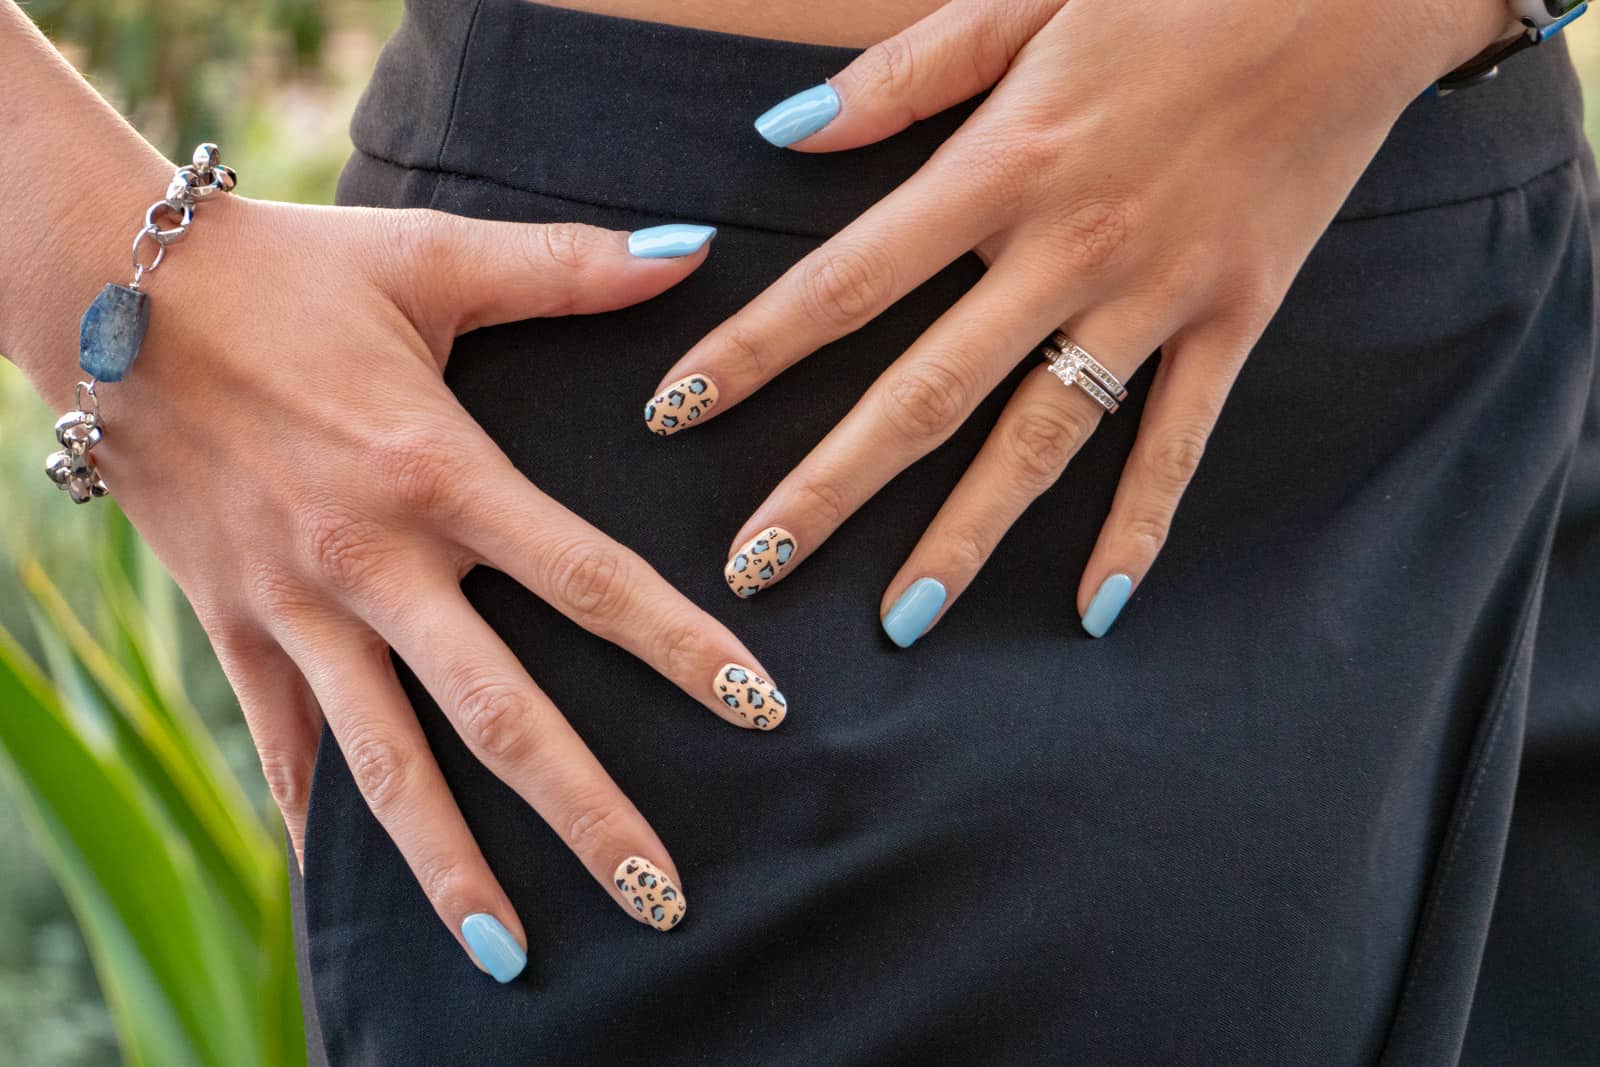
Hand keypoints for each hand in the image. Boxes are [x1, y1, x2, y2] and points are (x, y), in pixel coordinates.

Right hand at [34, 194, 761, 978]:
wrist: (108, 290)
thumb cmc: (291, 272)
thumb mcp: (435, 257)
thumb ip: (570, 268)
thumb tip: (696, 252)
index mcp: (440, 472)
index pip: (590, 580)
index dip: (682, 648)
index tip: (760, 712)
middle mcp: (372, 561)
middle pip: (498, 713)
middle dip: (584, 811)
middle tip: (661, 898)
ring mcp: (295, 607)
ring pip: (384, 764)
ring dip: (449, 866)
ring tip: (510, 956)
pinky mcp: (232, 624)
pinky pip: (276, 743)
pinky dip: (310, 818)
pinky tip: (344, 895)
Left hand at [643, 0, 1508, 639]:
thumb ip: (901, 77)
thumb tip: (780, 137)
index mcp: (1001, 162)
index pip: (845, 282)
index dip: (751, 353)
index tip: (673, 415)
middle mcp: (1068, 246)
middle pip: (925, 391)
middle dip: (831, 487)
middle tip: (754, 567)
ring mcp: (1157, 295)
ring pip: (1041, 440)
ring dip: (963, 537)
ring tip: (897, 622)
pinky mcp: (1237, 319)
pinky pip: (1178, 444)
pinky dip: (1138, 528)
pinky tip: (1093, 608)